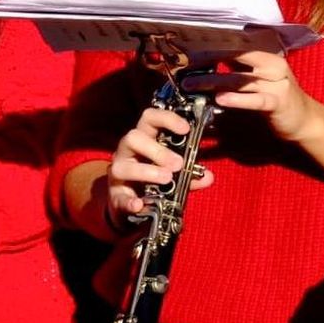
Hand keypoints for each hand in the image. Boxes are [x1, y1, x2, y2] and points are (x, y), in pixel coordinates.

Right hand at [107, 107, 214, 223]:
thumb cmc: (154, 178)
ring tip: (166, 178)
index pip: (150, 118)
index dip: (167, 119)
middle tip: (178, 164)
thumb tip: (208, 177)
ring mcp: (119, 172)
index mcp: (145, 139)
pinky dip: (129, 201)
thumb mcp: (175, 173)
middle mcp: (128, 151)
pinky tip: (139, 204)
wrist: (131, 201)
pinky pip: (118, 197)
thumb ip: (192, 174)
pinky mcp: (115, 195)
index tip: (186, 128)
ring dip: (146, 171)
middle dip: (157, 150)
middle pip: (133, 137)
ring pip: (122, 166)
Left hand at [180, 51, 317, 142]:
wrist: (306, 120)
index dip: (210, 48)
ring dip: (212, 82)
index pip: (234, 46)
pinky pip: (255, 100)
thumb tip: (206, 65)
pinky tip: (221, 100)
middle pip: (235, 58)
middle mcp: (272, 65)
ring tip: (191, 86)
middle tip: (184, 67)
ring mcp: (277, 83)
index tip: (187, 53)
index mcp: (266, 56)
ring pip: (239, 80)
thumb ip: (238, 71)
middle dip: (207, 61)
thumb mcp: (258, 80)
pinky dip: (237, 100)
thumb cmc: (277, 99)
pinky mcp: (279, 102)